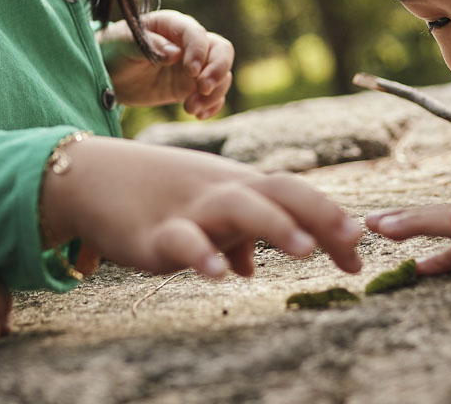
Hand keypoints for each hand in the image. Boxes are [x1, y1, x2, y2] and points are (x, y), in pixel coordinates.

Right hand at [40, 136, 362, 278]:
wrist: (90, 176)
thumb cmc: (153, 194)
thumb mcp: (200, 210)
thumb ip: (231, 235)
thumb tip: (248, 267)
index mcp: (239, 184)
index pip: (296, 193)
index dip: (332, 218)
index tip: (361, 253)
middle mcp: (223, 190)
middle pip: (281, 190)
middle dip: (321, 215)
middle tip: (353, 244)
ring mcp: (191, 209)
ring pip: (240, 208)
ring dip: (274, 226)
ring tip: (303, 250)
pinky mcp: (156, 232)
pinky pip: (184, 241)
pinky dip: (204, 255)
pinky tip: (222, 274)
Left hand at [98, 11, 232, 118]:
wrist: (106, 74)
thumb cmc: (112, 50)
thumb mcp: (122, 45)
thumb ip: (148, 46)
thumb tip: (175, 53)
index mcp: (172, 25)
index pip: (197, 34)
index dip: (198, 52)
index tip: (190, 72)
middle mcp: (188, 43)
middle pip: (221, 50)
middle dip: (217, 70)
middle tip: (203, 89)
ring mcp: (192, 66)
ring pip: (221, 74)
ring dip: (213, 93)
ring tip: (190, 109)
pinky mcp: (189, 86)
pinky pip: (213, 94)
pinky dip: (212, 105)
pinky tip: (197, 114)